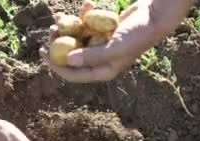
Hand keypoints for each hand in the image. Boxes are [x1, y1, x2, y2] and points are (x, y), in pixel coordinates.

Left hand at [41, 0, 190, 82]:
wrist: (155, 16)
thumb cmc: (137, 34)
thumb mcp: (115, 47)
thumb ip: (92, 56)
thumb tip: (69, 60)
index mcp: (103, 71)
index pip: (73, 74)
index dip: (55, 65)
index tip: (43, 51)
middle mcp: (101, 61)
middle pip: (72, 56)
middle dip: (59, 43)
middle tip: (51, 29)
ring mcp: (102, 45)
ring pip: (78, 39)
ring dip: (68, 27)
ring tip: (61, 16)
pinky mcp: (104, 31)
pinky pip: (88, 26)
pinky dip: (84, 16)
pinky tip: (86, 4)